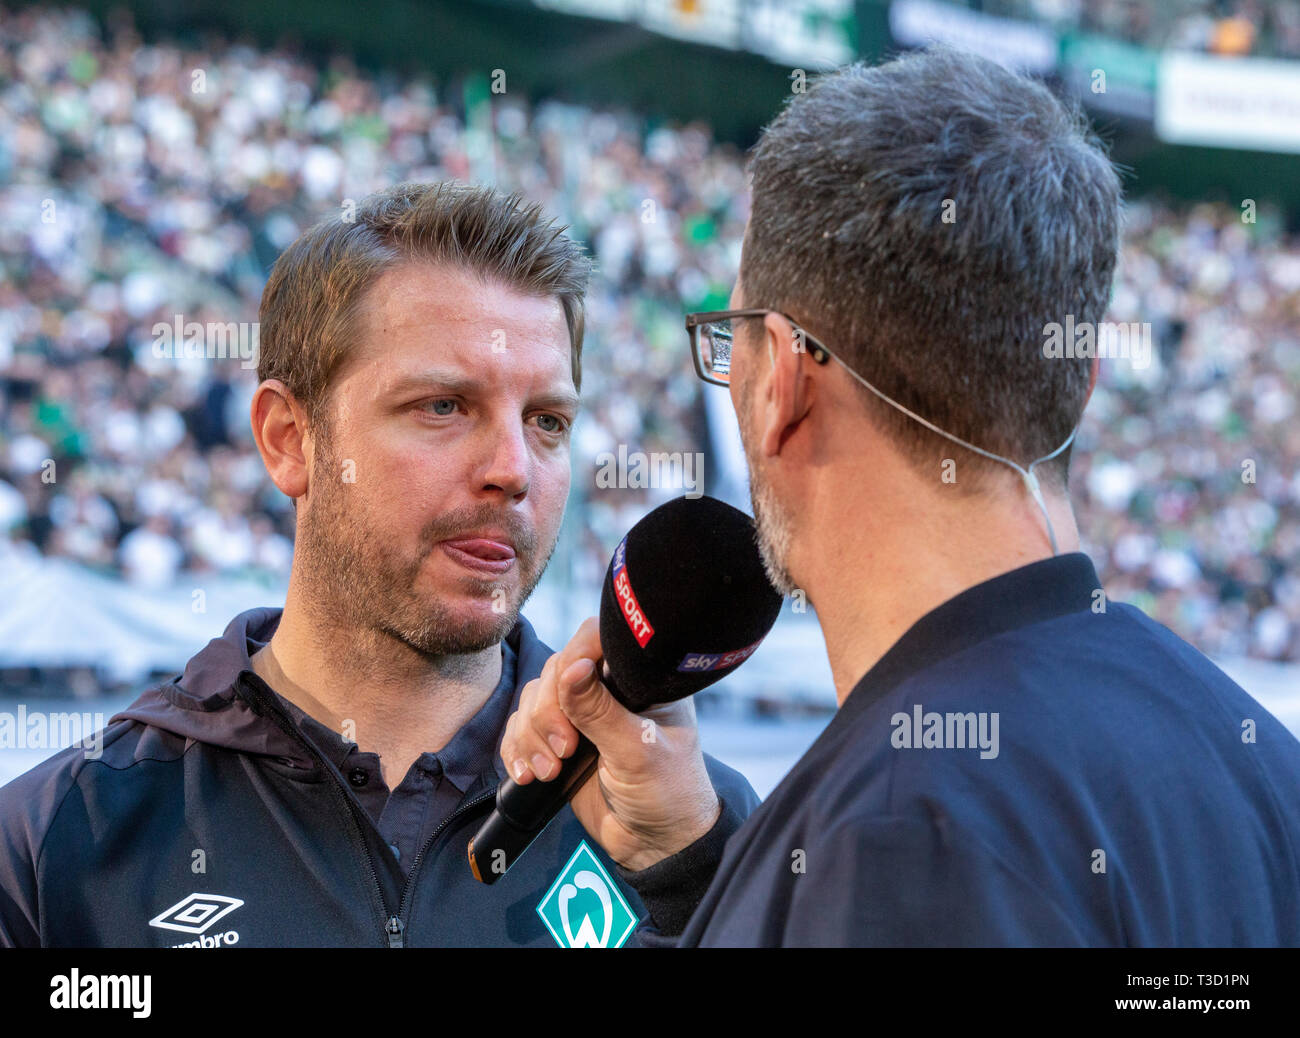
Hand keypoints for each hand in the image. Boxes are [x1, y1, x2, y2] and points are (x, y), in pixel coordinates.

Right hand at [500, 617, 720, 870]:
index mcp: (637, 680)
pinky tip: (529, 776)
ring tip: (550, 772)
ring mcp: (580, 718)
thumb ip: (601, 711)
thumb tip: (573, 667)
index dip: (574, 658)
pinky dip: (517, 751)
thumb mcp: (638, 751)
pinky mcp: (557, 745)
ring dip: (531, 737)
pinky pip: (520, 731)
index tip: (567, 692)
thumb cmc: (667, 794)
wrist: (656, 847)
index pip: (594, 640)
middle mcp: (607, 691)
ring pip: (532, 701)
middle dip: (548, 713)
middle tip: (565, 750)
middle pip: (554, 672)